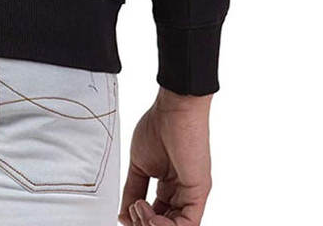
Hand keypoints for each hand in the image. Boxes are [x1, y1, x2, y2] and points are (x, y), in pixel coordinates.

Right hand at [119, 88, 212, 225]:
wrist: (173, 109)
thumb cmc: (159, 126)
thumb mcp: (139, 164)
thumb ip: (132, 189)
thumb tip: (123, 214)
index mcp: (169, 186)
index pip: (157, 215)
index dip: (141, 219)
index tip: (127, 212)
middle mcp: (182, 193)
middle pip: (166, 223)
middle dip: (144, 224)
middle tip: (132, 211)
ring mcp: (191, 194)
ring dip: (153, 225)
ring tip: (140, 209)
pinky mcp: (199, 193)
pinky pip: (188, 224)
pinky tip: (152, 215)